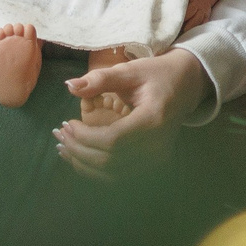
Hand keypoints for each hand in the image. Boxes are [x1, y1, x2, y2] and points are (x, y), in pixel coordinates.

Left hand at [55, 50, 210, 177]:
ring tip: (63, 148)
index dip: (84, 137)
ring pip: (113, 174)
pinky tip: (80, 157)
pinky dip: (96, 170)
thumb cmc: (157, 75)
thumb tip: (70, 86)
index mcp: (153, 120)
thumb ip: (100, 79)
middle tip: (59, 135)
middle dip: (79, 151)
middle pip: (110, 161)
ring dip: (84, 164)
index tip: (66, 123)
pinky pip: (120, 175)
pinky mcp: (153, 164)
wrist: (186, 86)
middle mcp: (158, 146)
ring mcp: (157, 159)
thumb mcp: (130, 70)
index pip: (113, 140)